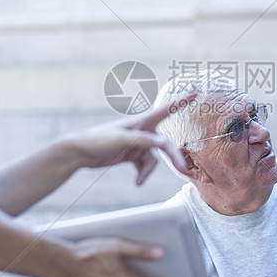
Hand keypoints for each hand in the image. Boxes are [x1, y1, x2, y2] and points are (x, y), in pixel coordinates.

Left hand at [65, 94, 196, 183]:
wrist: (80, 152)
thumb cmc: (98, 139)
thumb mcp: (121, 139)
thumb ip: (143, 140)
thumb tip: (163, 144)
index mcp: (141, 122)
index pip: (166, 110)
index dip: (181, 101)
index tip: (196, 93)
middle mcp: (143, 131)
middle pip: (165, 144)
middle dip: (174, 157)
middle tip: (184, 169)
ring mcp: (138, 144)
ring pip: (154, 159)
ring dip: (148, 171)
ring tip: (139, 181)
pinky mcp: (132, 154)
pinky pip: (144, 166)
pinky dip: (142, 174)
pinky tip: (137, 182)